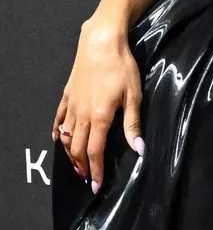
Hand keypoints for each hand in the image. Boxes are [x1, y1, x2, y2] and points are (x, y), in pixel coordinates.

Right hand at [53, 19, 144, 192]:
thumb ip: (133, 124)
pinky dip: (57, 130)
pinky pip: (59, 117)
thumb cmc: (121, 67)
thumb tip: (139, 149)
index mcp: (99, 117)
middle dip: (82, 166)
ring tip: (75, 165)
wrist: (101, 42)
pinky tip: (56, 137)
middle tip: (87, 179)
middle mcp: (82, 114)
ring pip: (66, 135)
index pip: (95, 152)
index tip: (96, 186)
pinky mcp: (68, 93)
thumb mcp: (134, 96)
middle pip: (77, 148)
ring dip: (69, 153)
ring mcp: (72, 104)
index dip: (96, 171)